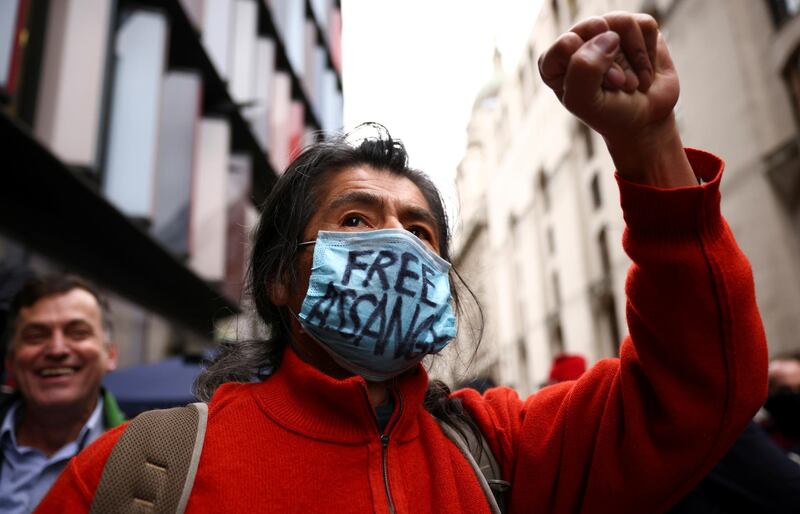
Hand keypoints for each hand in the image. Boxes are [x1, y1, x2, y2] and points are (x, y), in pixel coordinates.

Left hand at [539, 12, 695, 186]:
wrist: (644, 121)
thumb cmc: (609, 113)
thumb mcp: (586, 102)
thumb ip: (583, 69)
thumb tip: (608, 34)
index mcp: (554, 61)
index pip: (567, 44)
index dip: (590, 66)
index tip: (602, 88)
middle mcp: (577, 41)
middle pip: (595, 28)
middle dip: (615, 62)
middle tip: (619, 84)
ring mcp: (606, 32)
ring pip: (623, 23)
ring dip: (635, 59)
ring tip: (632, 82)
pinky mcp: (634, 29)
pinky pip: (645, 25)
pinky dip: (649, 53)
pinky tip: (644, 72)